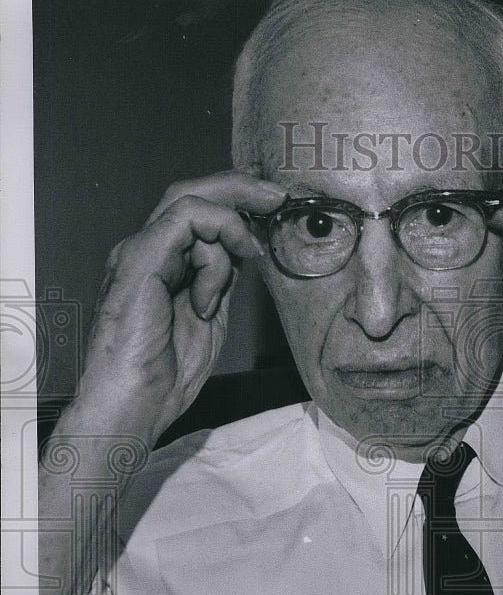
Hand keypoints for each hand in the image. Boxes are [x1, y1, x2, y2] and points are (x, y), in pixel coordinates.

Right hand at [78, 170, 286, 443]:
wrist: (132, 407)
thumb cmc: (164, 378)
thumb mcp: (209, 318)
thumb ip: (220, 281)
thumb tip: (246, 251)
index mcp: (162, 264)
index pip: (198, 212)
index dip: (238, 202)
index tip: (277, 208)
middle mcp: (147, 251)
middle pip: (192, 193)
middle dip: (240, 187)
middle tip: (278, 196)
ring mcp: (140, 254)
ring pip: (190, 201)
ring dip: (232, 226)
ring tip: (249, 259)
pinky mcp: (139, 262)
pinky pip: (184, 221)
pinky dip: (217, 236)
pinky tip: (229, 269)